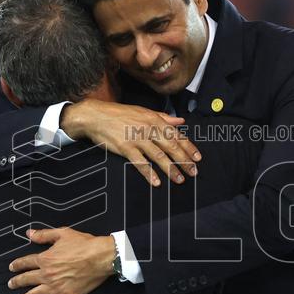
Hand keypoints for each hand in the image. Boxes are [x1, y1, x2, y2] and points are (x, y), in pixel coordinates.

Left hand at [8, 227, 114, 293]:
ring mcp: (53, 287)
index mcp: (44, 259)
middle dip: (16, 283)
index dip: (17, 265)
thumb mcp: (62, 234)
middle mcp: (45, 274)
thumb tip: (29, 234)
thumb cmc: (83, 244)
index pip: (25, 263)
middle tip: (10, 285)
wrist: (99, 258)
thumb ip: (44, 235)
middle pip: (26, 280)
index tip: (11, 268)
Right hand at [62, 98, 200, 185]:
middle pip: (171, 146)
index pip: (176, 135)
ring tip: (179, 180)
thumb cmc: (120, 114)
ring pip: (158, 156)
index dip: (188, 147)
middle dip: (184, 160)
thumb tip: (181, 121)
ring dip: (170, 169)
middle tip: (193, 172)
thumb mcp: (144, 111)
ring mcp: (137, 139)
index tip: (198, 158)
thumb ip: (164, 118)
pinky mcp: (125, 148)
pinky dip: (149, 173)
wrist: (96, 116)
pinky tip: (157, 182)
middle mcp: (148, 129)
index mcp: (155, 120)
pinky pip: (140, 163)